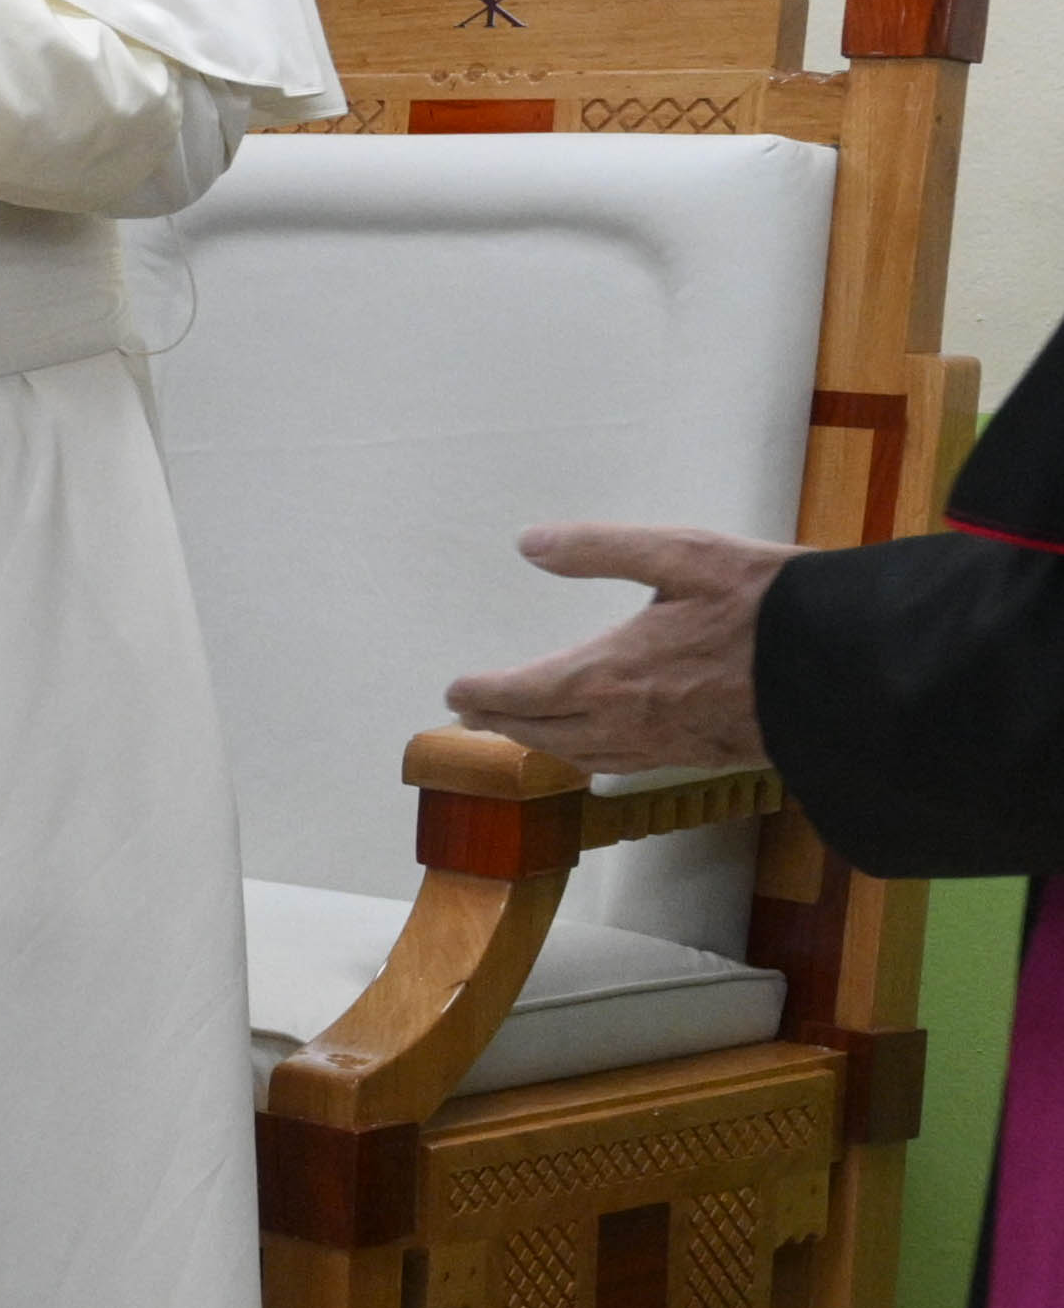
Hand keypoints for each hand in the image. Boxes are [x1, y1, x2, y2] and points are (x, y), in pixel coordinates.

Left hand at [447, 523, 783, 775]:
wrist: (851, 671)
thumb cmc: (771, 607)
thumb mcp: (684, 554)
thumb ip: (602, 550)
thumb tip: (531, 542)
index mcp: (609, 674)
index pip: (520, 693)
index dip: (481, 694)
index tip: (455, 691)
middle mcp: (626, 721)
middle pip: (541, 730)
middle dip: (502, 720)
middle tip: (472, 713)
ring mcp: (664, 746)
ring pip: (579, 753)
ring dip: (541, 741)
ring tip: (520, 729)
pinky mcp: (701, 757)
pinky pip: (623, 765)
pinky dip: (589, 757)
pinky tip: (594, 751)